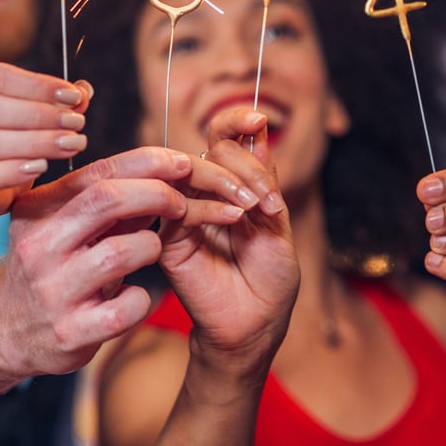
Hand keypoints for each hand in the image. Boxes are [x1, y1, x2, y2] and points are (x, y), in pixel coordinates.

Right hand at [0, 63, 92, 213]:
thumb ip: (56, 98)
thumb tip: (84, 91)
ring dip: (36, 143)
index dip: (38, 85)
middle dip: (39, 115)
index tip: (73, 96)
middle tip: (75, 122)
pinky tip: (41, 166)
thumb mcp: (30, 105)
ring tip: (70, 144)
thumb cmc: (8, 128)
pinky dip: (15, 171)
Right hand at [0, 146, 252, 378]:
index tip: (182, 163)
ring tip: (148, 251)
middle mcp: (39, 245)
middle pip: (107, 200)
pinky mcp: (70, 332)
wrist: (6, 331)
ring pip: (120, 252)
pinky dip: (141, 298)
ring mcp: (52, 291)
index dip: (148, 162)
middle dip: (156, 194)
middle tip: (181, 203)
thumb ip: (106, 203)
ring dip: (150, 246)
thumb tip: (164, 174)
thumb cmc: (51, 266)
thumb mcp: (64, 226)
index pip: (99, 172)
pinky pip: (128, 305)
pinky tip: (132, 297)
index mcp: (37, 209)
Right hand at [160, 109, 298, 367]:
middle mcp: (201, 193)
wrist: (256, 326)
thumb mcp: (277, 222)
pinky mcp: (168, 240)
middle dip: (243, 164)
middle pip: (209, 149)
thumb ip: (264, 178)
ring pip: (191, 172)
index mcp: (228, 184)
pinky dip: (211, 207)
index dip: (235, 121)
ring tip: (255, 209)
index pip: (222, 138)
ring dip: (228, 181)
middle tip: (268, 198)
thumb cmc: (270, 279)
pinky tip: (235, 220)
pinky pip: (181, 207)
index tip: (258, 119)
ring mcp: (182, 214)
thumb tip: (257, 128)